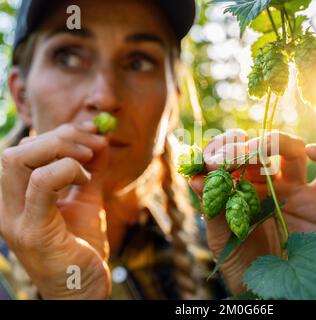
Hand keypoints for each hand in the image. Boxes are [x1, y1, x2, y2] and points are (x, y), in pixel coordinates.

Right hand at [0, 122, 111, 298]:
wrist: (83, 289)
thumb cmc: (81, 246)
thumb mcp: (87, 200)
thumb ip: (91, 170)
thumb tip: (101, 138)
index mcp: (16, 196)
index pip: (24, 150)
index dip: (60, 132)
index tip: (93, 132)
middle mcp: (6, 206)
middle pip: (17, 150)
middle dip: (60, 137)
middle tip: (93, 145)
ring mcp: (14, 219)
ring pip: (18, 160)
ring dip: (61, 149)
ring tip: (89, 160)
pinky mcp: (32, 232)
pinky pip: (41, 184)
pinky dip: (67, 170)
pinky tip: (85, 178)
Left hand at [189, 129, 315, 294]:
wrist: (272, 291)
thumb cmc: (243, 264)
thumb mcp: (222, 238)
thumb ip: (213, 207)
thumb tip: (195, 178)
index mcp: (242, 188)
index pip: (233, 155)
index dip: (223, 149)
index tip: (211, 159)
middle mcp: (268, 184)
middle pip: (262, 147)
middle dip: (246, 146)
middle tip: (233, 157)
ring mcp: (295, 190)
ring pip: (293, 150)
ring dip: (276, 141)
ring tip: (258, 151)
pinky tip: (312, 151)